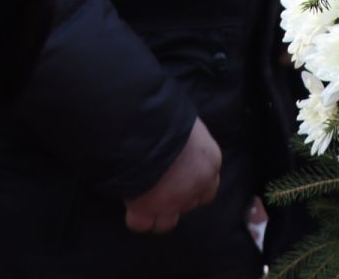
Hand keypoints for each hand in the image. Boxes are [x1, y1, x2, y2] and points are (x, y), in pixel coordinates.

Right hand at [123, 118, 220, 234]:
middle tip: (161, 185)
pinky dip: (134, 216)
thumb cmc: (166, 114)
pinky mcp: (146, 209)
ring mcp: (171, 201)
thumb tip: (179, 141)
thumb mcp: (186, 123)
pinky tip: (130, 205)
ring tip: (145, 198)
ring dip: (157, 213)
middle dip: (177, 199)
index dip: (193, 185)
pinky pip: (139, 224)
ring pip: (166, 223)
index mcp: (209, 161)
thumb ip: (188, 140)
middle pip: (190, 205)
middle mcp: (195, 186)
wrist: (143, 123)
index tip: (179, 177)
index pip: (208, 187)